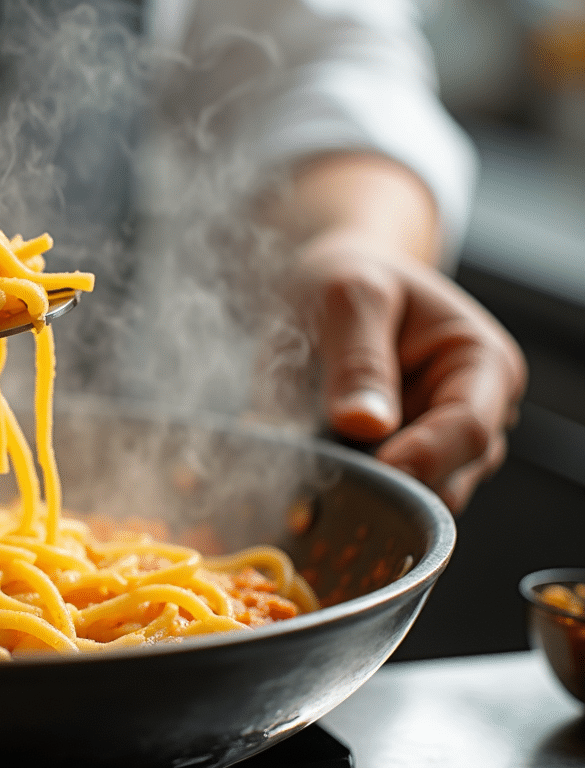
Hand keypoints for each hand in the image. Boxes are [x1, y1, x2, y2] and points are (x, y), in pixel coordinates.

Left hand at [295, 230, 526, 512]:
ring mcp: (438, 445)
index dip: (420, 457)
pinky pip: (376, 494)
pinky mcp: (398, 462)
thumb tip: (364, 424)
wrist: (336, 283)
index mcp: (483, 365)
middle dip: (386, 480)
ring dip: (361, 486)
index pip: (467, 430)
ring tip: (309, 451)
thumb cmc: (353, 277)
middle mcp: (475, 413)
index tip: (369, 465)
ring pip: (411, 498)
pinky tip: (308, 460)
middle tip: (322, 465)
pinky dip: (342, 484)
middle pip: (446, 479)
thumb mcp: (350, 295)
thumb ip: (357, 359)